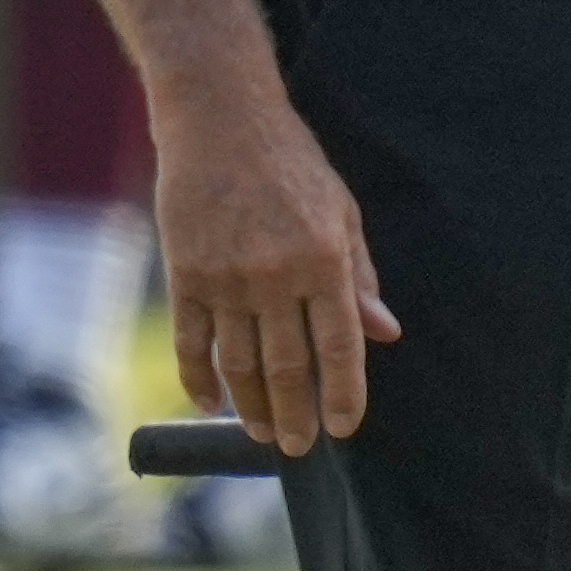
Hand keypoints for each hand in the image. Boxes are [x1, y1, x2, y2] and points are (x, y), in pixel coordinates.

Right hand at [158, 85, 399, 455]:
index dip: (344, 394)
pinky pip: (192, 340)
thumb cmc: (292, 165)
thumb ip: (360, 277)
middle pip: (287, 365)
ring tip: (264, 433)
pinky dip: (199, 377)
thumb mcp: (342, 213)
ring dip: (251, 405)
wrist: (220, 123)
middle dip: (297, 413)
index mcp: (324, 262)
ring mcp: (225, 278)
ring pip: (238, 362)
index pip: (339, 346)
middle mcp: (275, 276)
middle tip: (301, 447)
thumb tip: (384, 333)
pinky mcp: (185, 274)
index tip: (345, 428)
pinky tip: (210, 402)